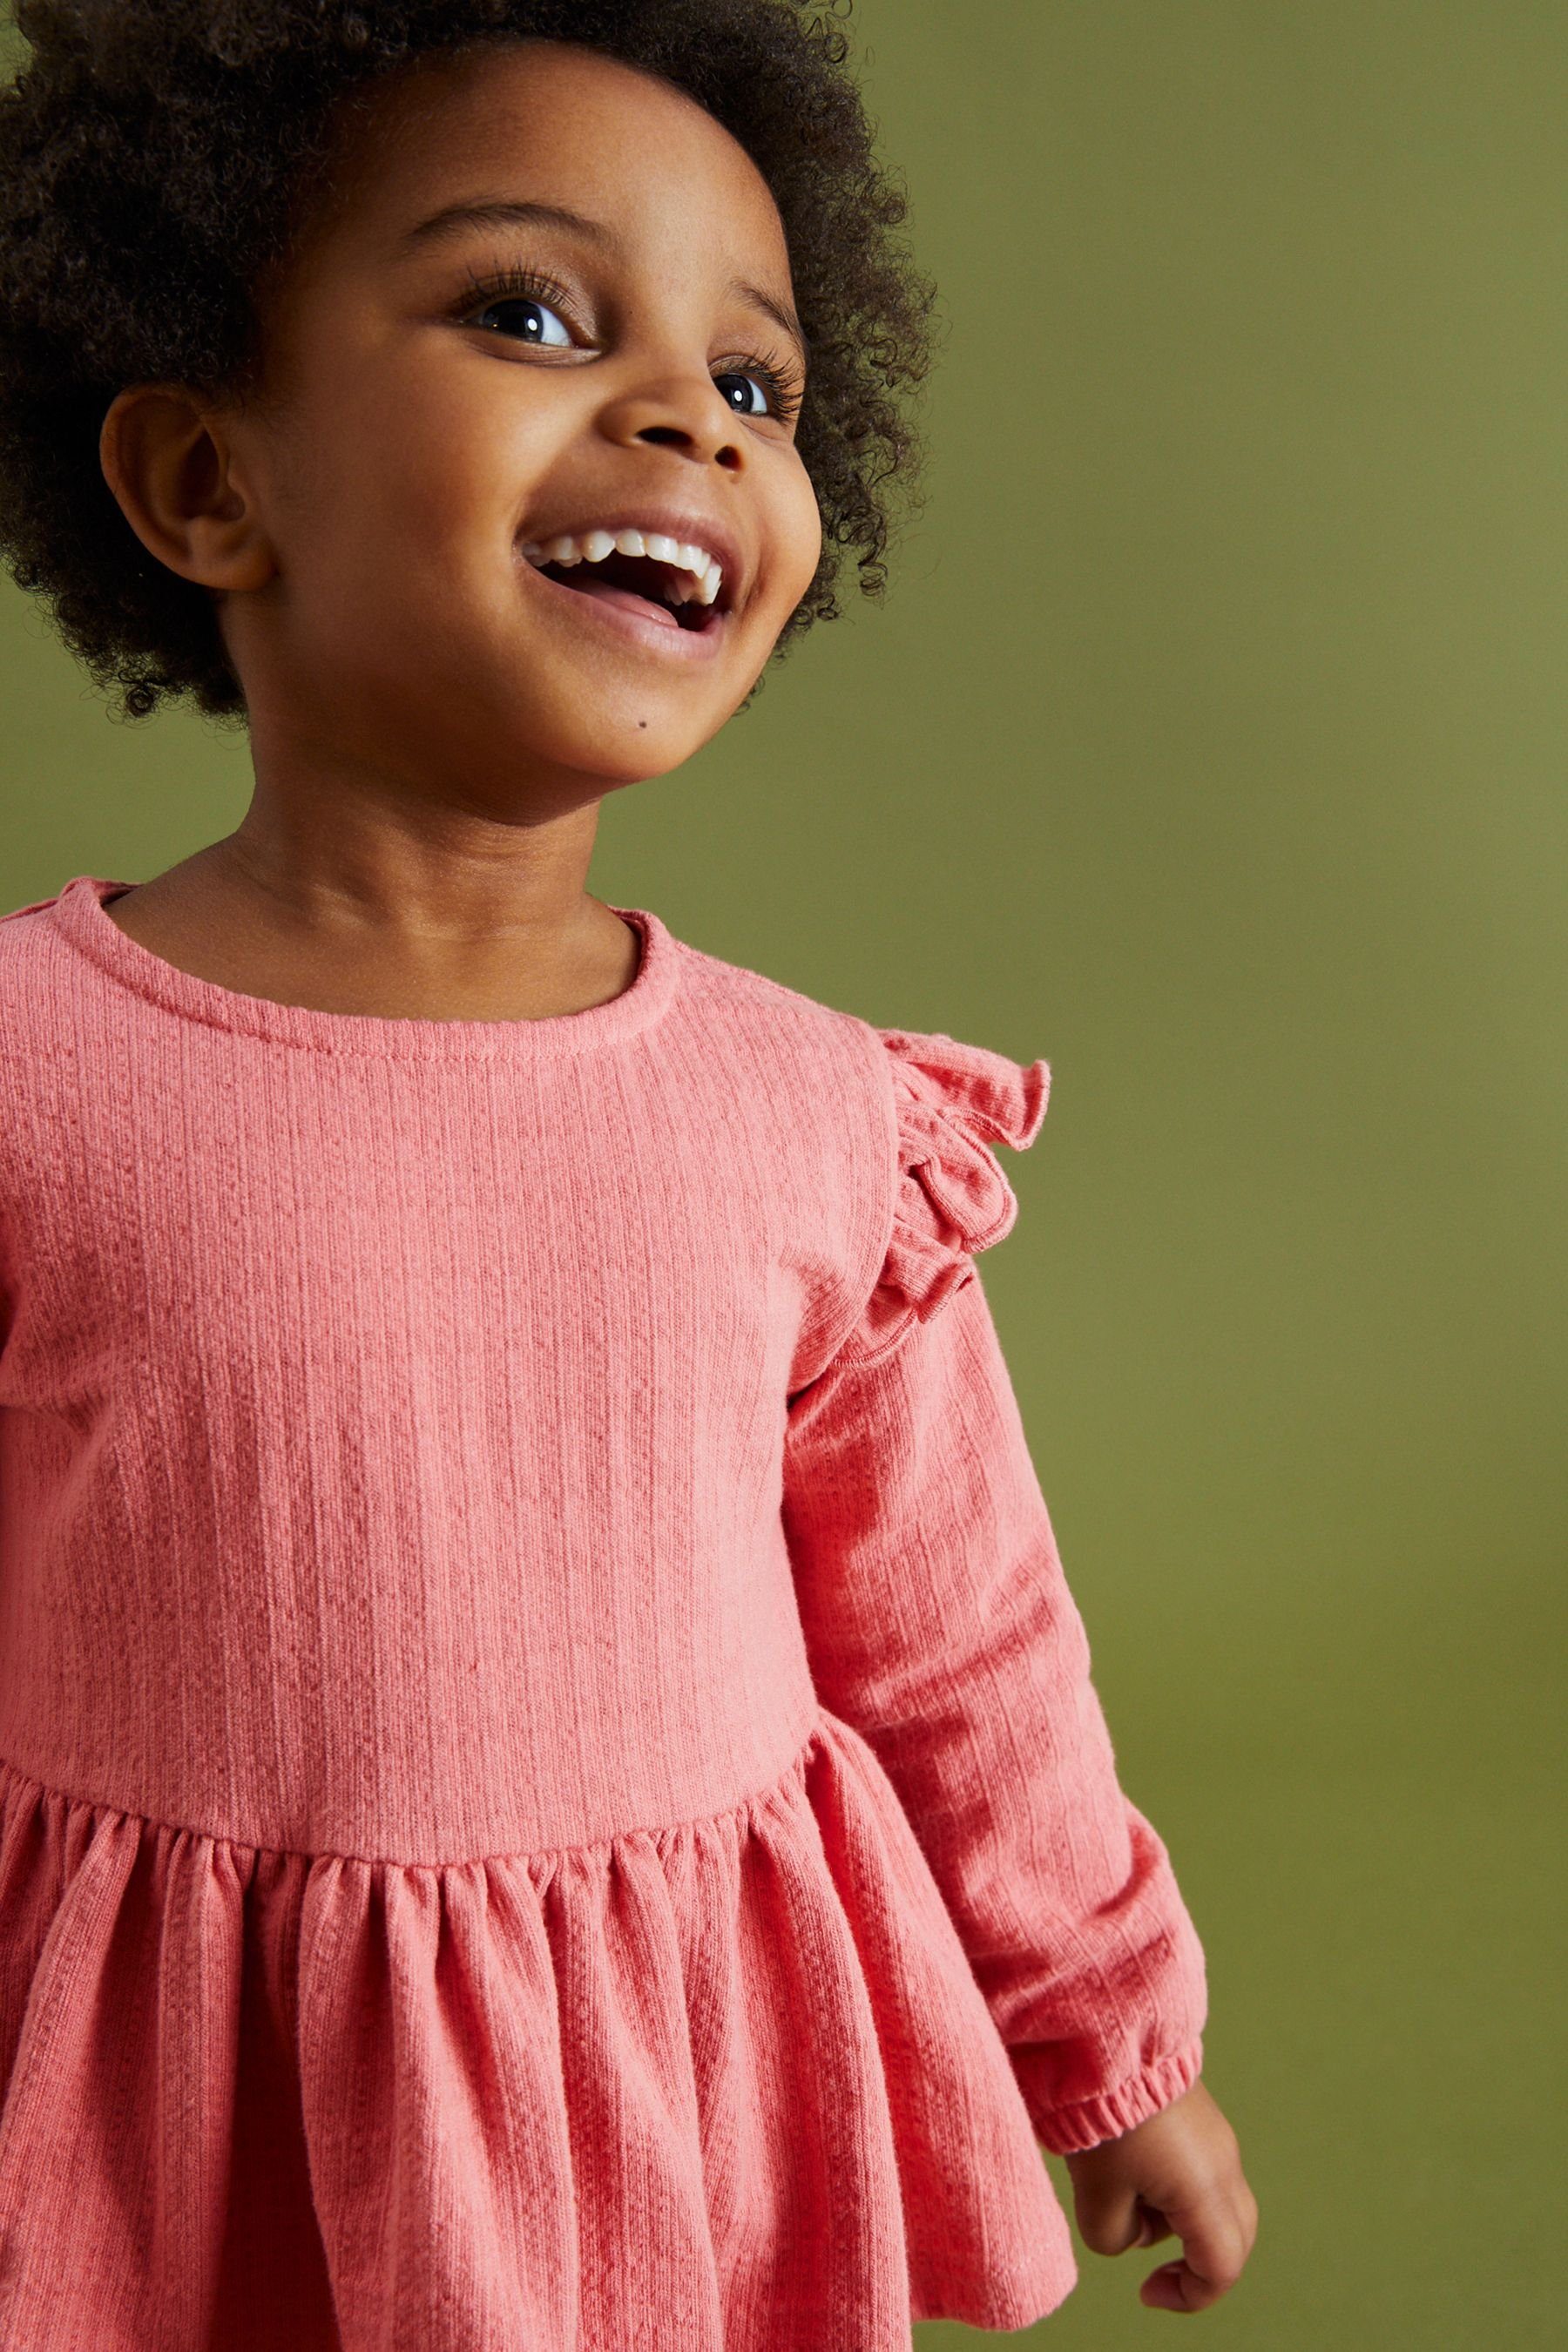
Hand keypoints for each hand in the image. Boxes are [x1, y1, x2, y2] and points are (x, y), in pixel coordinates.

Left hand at [1061, 2076, 1257, 2311]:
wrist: (1109, 2042)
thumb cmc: (1104, 2121)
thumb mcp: (1096, 2197)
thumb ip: (1116, 2238)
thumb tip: (1133, 2231)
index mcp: (1206, 2193)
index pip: (1222, 2267)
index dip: (1190, 2296)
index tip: (1147, 2291)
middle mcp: (1225, 2166)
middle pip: (1235, 2238)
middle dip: (1197, 2262)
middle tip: (1155, 2268)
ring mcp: (1218, 2136)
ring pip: (1217, 2203)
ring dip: (1178, 2220)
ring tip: (1124, 2195)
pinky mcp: (1202, 2116)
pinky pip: (1203, 2170)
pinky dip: (1175, 2188)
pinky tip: (1129, 2166)